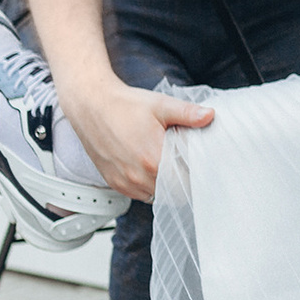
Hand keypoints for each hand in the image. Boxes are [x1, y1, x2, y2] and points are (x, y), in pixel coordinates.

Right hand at [61, 79, 214, 203]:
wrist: (90, 105)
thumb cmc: (124, 104)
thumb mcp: (160, 105)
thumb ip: (188, 114)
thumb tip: (209, 116)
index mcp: (153, 160)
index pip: (185, 180)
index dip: (194, 173)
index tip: (197, 162)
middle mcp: (138, 176)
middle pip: (171, 190)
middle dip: (180, 178)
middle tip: (182, 161)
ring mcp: (124, 182)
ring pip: (155, 194)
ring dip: (163, 183)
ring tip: (165, 162)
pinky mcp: (114, 183)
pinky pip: (139, 194)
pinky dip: (147, 185)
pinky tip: (149, 167)